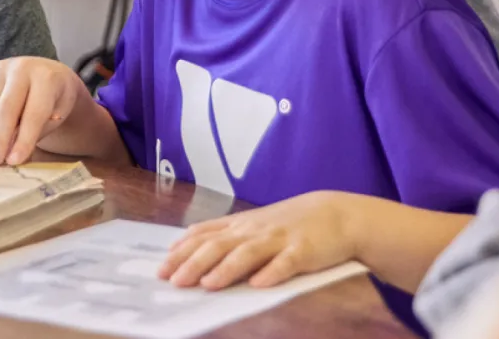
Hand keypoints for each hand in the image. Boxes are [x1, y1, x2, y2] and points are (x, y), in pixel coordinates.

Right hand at [0, 57, 84, 165]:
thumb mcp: (56, 117)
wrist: (48, 73)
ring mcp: (1, 68)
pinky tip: (1, 118)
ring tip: (13, 127)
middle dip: (0, 139)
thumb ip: (35, 134)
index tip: (15, 161)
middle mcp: (22, 67)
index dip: (24, 140)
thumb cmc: (54, 100)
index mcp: (47, 77)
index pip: (33, 113)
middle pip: (5, 110)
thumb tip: (10, 156)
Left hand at [158, 191, 357, 289]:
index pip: (204, 236)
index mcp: (240, 225)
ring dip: (227, 268)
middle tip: (175, 281)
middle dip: (195, 263)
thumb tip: (191, 243)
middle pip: (219, 245)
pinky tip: (259, 284)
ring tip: (209, 284)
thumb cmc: (289, 223)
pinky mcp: (304, 251)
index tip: (162, 267)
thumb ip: (226, 234)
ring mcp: (278, 239)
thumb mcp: (254, 224)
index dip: (182, 251)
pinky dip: (272, 272)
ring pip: (248, 253)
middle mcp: (254, 230)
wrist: (336, 214)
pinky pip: (286, 263)